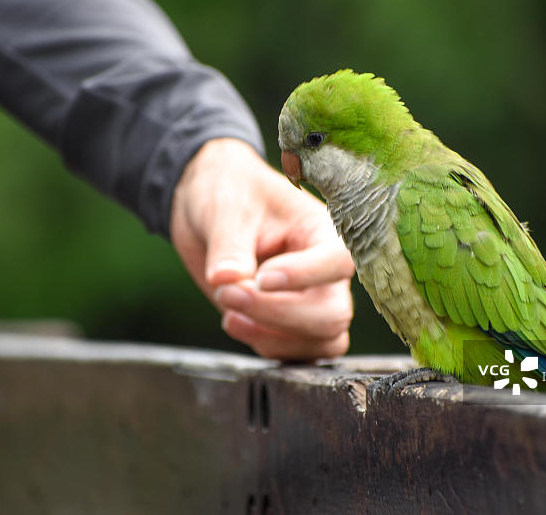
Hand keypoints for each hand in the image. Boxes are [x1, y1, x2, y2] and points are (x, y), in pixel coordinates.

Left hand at [170, 138, 354, 359]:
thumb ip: (229, 246)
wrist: (207, 208)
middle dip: (279, 314)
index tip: (260, 277)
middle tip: (230, 294)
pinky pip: (294, 352)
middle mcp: (324, 273)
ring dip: (273, 337)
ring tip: (230, 313)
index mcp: (322, 233)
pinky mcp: (286, 324)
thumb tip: (226, 281)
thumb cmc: (229, 193)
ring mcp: (308, 301)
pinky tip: (232, 321)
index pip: (338, 262)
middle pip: (332, 314)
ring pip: (322, 341)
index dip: (304, 276)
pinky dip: (264, 346)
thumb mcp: (224, 209)